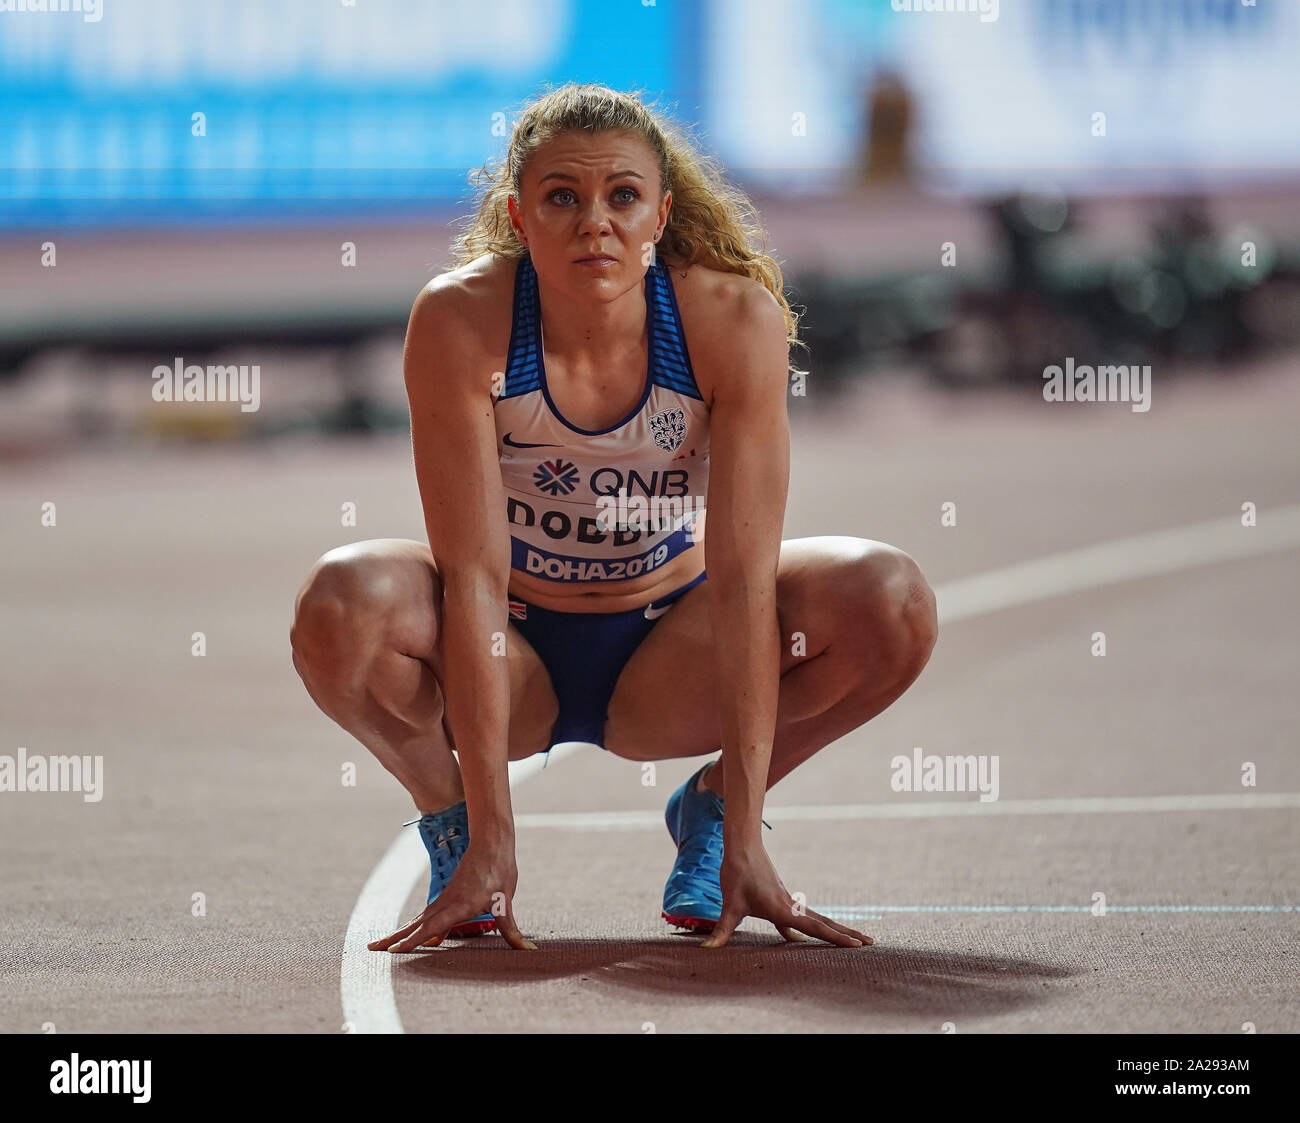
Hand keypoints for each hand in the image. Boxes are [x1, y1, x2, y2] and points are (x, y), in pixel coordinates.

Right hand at [367, 845, 536, 951]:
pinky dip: (414, 925)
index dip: (413, 941)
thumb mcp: (505, 903)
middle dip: (394, 938)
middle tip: (371, 950)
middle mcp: (446, 903)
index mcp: (458, 906)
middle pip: (415, 925)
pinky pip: (426, 914)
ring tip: (381, 945)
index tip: (394, 952)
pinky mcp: (448, 895)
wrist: (492, 842)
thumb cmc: (499, 871)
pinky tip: (411, 932)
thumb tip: (527, 949)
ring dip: (399, 932)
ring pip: (418, 919)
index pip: (431, 928)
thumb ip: (510, 930)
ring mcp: (444, 898)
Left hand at [700, 841, 872, 948]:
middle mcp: (790, 906)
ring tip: (851, 939)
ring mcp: (788, 901)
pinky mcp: (781, 898)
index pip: (816, 928)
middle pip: (825, 923)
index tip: (857, 945)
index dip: (836, 938)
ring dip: (833, 929)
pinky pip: (800, 916)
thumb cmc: (737, 874)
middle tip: (869, 943)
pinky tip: (798, 938)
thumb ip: (722, 931)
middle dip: (846, 934)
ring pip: (816, 918)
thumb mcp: (730, 905)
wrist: (742, 846)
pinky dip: (809, 926)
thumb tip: (706, 950)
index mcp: (783, 910)